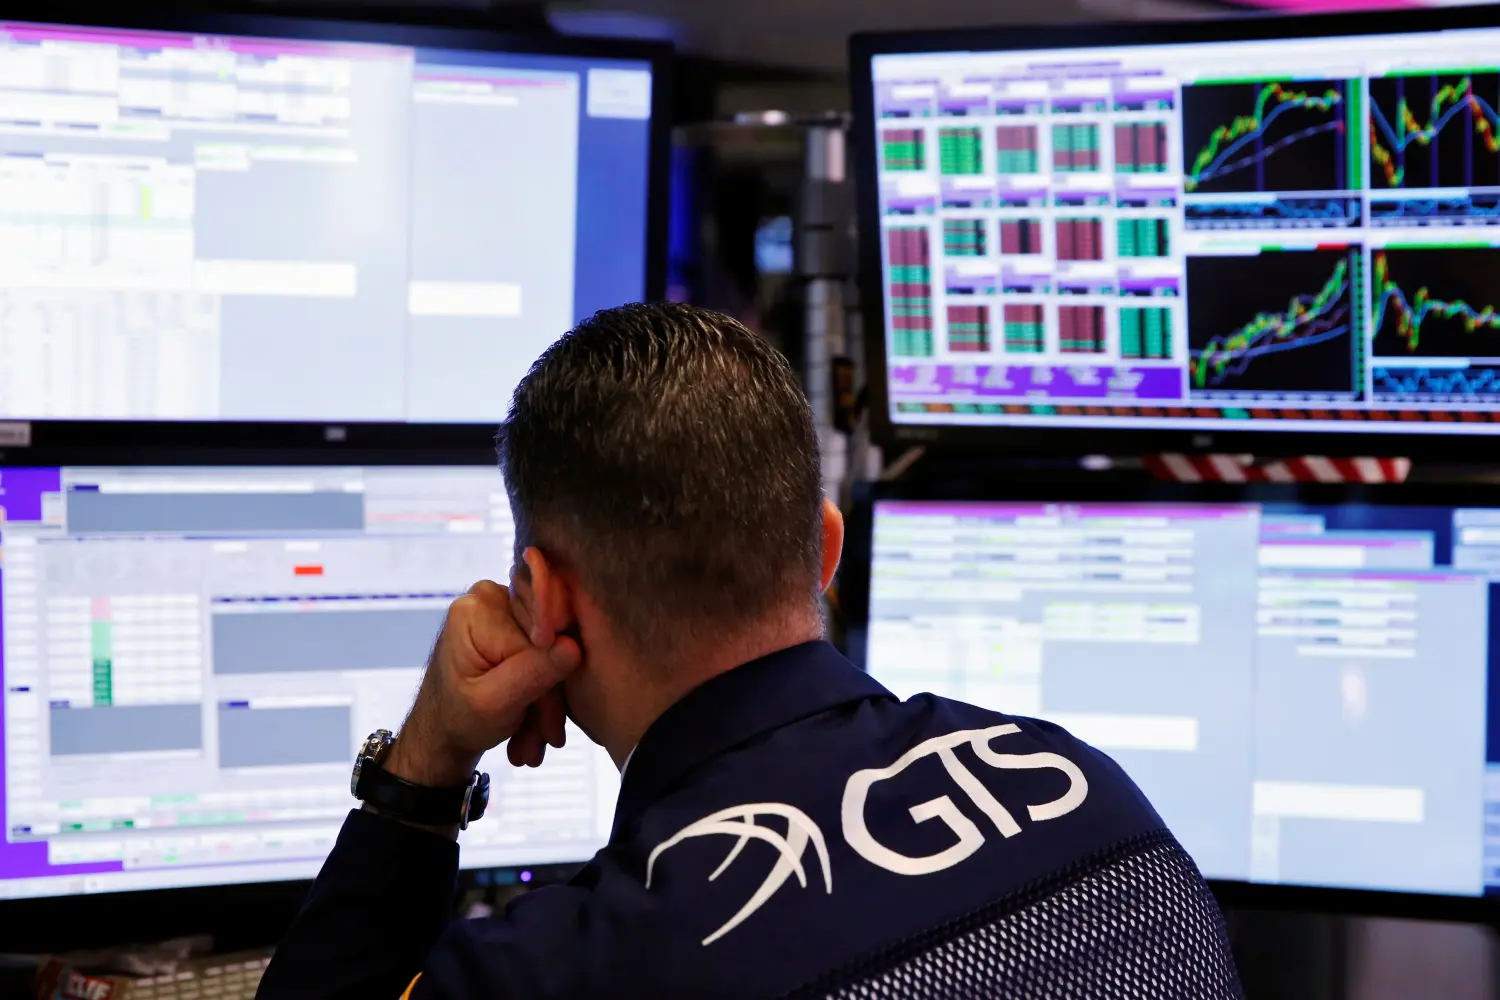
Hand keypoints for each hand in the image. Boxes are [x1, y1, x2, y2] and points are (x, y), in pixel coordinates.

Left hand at [385, 581, 580, 788]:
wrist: (441, 727)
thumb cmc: (455, 718)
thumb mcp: (494, 704)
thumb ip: (533, 673)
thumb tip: (574, 646)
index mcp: (478, 609)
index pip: (540, 639)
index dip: (552, 684)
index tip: (551, 729)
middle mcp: (492, 597)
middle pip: (548, 643)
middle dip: (549, 698)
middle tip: (546, 739)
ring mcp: (504, 608)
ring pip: (551, 652)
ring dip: (546, 702)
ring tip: (534, 741)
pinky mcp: (514, 622)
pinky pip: (545, 653)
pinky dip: (541, 691)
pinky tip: (534, 724)